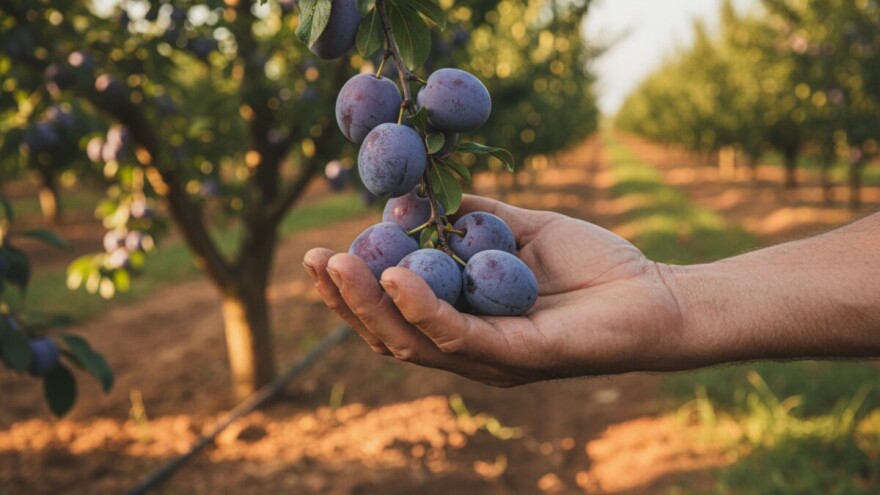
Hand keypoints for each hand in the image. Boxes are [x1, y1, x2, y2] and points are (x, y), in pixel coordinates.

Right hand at [303, 195, 685, 386]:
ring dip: (370, 305)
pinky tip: (398, 275)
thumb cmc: (594, 266)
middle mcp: (470, 348)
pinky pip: (458, 336)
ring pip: (412, 342)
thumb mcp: (522, 229)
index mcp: (466, 321)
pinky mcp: (518, 358)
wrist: (658, 295)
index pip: (396, 314)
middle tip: (313, 261)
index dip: (355, 290)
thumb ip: (474, 217)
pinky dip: (422, 307)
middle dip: (346, 301)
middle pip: (390, 335)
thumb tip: (420, 198)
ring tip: (338, 266)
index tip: (324, 251)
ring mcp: (491, 358)